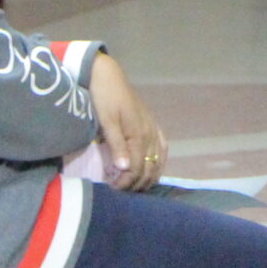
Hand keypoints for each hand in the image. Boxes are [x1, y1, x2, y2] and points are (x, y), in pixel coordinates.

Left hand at [89, 52, 165, 192]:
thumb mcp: (106, 120)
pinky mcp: (152, 124)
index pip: (137, 168)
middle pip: (150, 167)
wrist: (107, 75)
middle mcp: (150, 133)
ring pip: (159, 160)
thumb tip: (126, 168)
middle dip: (137, 183)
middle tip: (121, 192)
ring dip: (149, 176)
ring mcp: (153, 128)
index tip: (113, 190)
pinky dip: (160, 161)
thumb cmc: (103, 97)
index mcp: (138, 134)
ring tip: (136, 186)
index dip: (126, 183)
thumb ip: (117, 144)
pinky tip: (154, 168)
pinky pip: (162, 147)